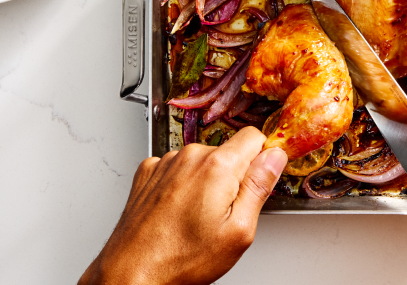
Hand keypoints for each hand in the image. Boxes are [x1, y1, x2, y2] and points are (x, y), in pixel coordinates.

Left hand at [79, 127, 287, 284]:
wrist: (132, 273)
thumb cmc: (181, 258)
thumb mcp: (238, 230)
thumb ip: (260, 186)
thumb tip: (275, 157)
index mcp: (218, 166)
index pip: (255, 136)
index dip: (263, 157)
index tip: (259, 177)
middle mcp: (190, 156)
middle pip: (228, 151)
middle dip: (233, 175)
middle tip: (225, 212)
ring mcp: (166, 163)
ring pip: (202, 160)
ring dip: (206, 180)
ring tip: (197, 216)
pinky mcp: (149, 172)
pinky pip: (177, 168)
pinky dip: (182, 184)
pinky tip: (179, 210)